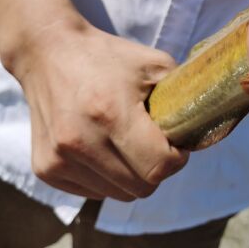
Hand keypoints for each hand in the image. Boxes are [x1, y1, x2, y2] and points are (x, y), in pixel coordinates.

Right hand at [16, 18, 187, 200]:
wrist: (48, 53)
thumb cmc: (108, 57)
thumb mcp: (155, 65)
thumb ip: (184, 99)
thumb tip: (203, 131)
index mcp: (111, 114)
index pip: (159, 167)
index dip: (177, 158)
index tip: (176, 143)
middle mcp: (80, 142)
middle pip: (142, 187)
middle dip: (157, 168)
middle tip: (154, 143)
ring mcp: (58, 159)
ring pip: (119, 194)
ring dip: (132, 175)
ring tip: (126, 143)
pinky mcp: (46, 169)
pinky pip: (95, 192)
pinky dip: (108, 177)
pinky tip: (103, 148)